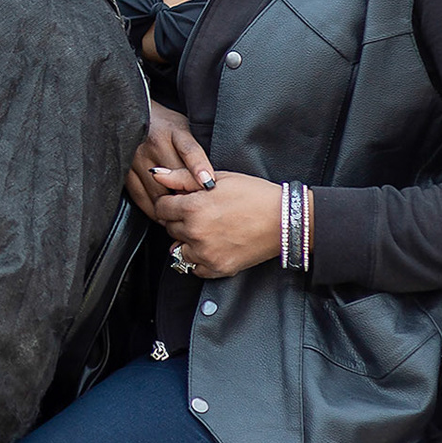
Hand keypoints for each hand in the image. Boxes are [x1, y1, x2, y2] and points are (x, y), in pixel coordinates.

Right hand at [126, 100, 215, 219]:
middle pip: (173, 177)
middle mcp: (153, 143)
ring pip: (156, 190)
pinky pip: (139, 195)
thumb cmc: (166, 125)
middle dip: (186, 196)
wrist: (133, 115)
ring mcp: (136, 157)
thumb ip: (195, 152)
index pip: (189, 150)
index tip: (209, 184)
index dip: (199, 168)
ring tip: (182, 218)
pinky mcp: (125, 169)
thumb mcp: (185, 129)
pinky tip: (161, 215)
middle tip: (200, 213)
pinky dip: (152, 208)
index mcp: (173, 130)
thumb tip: (212, 182)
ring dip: (170, 207)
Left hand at [153, 171, 281, 277]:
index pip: (161, 208)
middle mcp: (195, 232)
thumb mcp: (218, 178)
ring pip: (178, 248)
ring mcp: (206, 253)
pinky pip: (193, 267)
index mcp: (193, 208)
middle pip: (169, 228)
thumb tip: (157, 175)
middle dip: (179, 220)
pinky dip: (198, 258)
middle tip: (200, 213)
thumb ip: (182, 177)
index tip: (182, 202)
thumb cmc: (254, 195)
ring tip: (207, 230)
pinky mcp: (217, 268)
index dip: (171, 202)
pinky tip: (212, 245)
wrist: (285, 220)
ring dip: (187, 240)